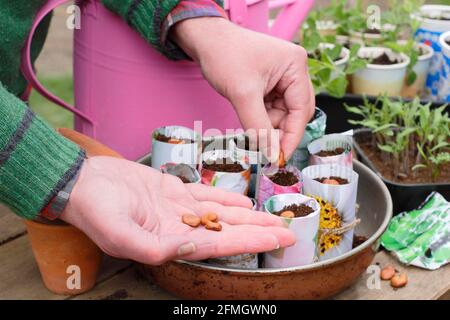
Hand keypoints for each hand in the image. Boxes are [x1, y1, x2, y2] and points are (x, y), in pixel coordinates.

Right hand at [60, 157, 294, 264]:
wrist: (81, 181)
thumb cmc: (94, 209)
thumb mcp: (119, 234)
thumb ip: (156, 246)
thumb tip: (192, 246)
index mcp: (169, 243)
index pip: (219, 245)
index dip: (249, 243)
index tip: (276, 241)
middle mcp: (179, 228)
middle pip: (227, 232)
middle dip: (258, 232)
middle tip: (287, 232)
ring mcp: (177, 209)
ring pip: (221, 214)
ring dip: (248, 217)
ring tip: (273, 219)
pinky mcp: (172, 191)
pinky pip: (206, 196)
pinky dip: (226, 199)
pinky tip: (245, 204)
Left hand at [172, 18, 314, 160]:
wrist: (205, 40)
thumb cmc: (224, 55)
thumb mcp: (243, 94)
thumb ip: (258, 127)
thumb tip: (271, 154)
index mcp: (295, 66)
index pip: (301, 109)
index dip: (291, 136)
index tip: (280, 158)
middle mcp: (294, 70)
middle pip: (295, 112)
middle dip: (279, 131)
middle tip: (266, 152)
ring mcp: (282, 77)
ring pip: (282, 113)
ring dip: (268, 126)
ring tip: (252, 134)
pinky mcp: (270, 82)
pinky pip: (272, 108)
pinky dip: (262, 119)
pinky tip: (250, 123)